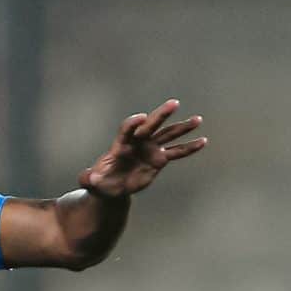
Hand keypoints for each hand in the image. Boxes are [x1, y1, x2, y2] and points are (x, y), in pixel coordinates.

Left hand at [79, 99, 207, 198]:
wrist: (112, 187)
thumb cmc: (100, 182)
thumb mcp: (92, 182)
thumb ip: (88, 178)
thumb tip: (88, 178)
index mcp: (121, 144)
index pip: (127, 128)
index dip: (133, 123)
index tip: (141, 118)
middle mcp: (137, 142)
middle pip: (150, 125)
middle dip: (161, 115)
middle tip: (174, 104)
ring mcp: (150, 148)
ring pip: (167, 134)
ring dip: (182, 128)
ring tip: (198, 120)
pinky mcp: (159, 159)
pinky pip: (176, 152)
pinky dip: (189, 147)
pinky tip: (203, 142)